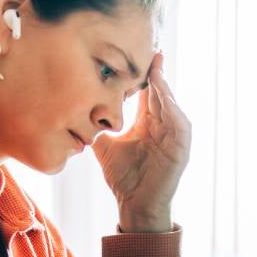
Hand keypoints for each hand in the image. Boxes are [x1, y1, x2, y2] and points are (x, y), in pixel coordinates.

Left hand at [92, 52, 190, 232]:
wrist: (134, 205)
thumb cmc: (123, 179)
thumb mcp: (104, 147)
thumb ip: (95, 128)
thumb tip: (75, 111)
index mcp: (146, 123)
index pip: (146, 93)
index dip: (143, 74)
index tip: (137, 54)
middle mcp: (161, 126)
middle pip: (160, 93)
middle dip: (157, 73)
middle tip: (152, 51)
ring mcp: (173, 137)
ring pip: (171, 105)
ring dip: (164, 88)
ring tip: (156, 71)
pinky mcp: (181, 149)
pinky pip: (180, 124)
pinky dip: (173, 110)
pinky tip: (164, 97)